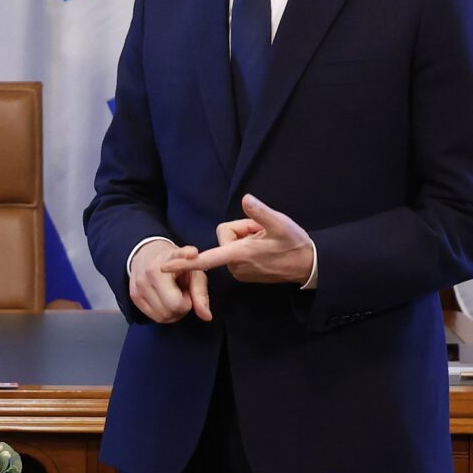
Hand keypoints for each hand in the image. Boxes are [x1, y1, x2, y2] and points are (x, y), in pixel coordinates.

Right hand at [128, 238, 211, 322]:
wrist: (149, 251)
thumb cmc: (177, 261)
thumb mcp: (194, 271)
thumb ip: (200, 293)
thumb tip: (207, 317)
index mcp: (163, 268)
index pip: (175, 302)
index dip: (187, 302)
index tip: (188, 291)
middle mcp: (147, 276)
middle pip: (169, 311)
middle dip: (181, 308)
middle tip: (183, 294)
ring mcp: (138, 287)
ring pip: (161, 317)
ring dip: (173, 312)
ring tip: (174, 296)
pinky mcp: (134, 296)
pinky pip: (153, 317)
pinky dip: (163, 313)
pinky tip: (165, 300)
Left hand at [161, 194, 314, 283]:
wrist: (308, 265)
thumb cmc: (294, 243)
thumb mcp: (281, 223)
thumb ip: (261, 212)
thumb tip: (246, 199)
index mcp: (239, 254)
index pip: (206, 259)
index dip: (184, 263)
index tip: (164, 267)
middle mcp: (235, 265)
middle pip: (225, 237)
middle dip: (242, 230)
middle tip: (262, 232)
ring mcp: (240, 271)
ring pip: (231, 245)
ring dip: (246, 239)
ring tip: (266, 240)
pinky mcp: (244, 274)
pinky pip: (237, 253)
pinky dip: (248, 247)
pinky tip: (265, 247)